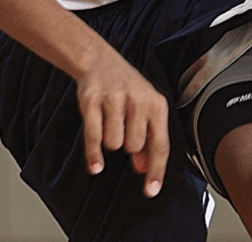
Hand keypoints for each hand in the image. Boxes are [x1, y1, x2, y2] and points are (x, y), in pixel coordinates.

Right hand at [75, 45, 169, 197]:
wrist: (100, 60)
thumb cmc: (127, 89)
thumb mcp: (145, 109)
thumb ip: (149, 137)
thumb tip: (145, 168)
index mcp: (157, 104)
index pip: (160, 144)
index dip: (156, 170)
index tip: (151, 191)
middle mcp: (138, 100)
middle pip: (135, 146)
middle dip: (128, 146)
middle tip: (123, 129)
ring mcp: (114, 99)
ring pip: (114, 143)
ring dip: (110, 142)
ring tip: (109, 123)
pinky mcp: (92, 100)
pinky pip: (94, 136)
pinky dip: (93, 155)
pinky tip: (95, 166)